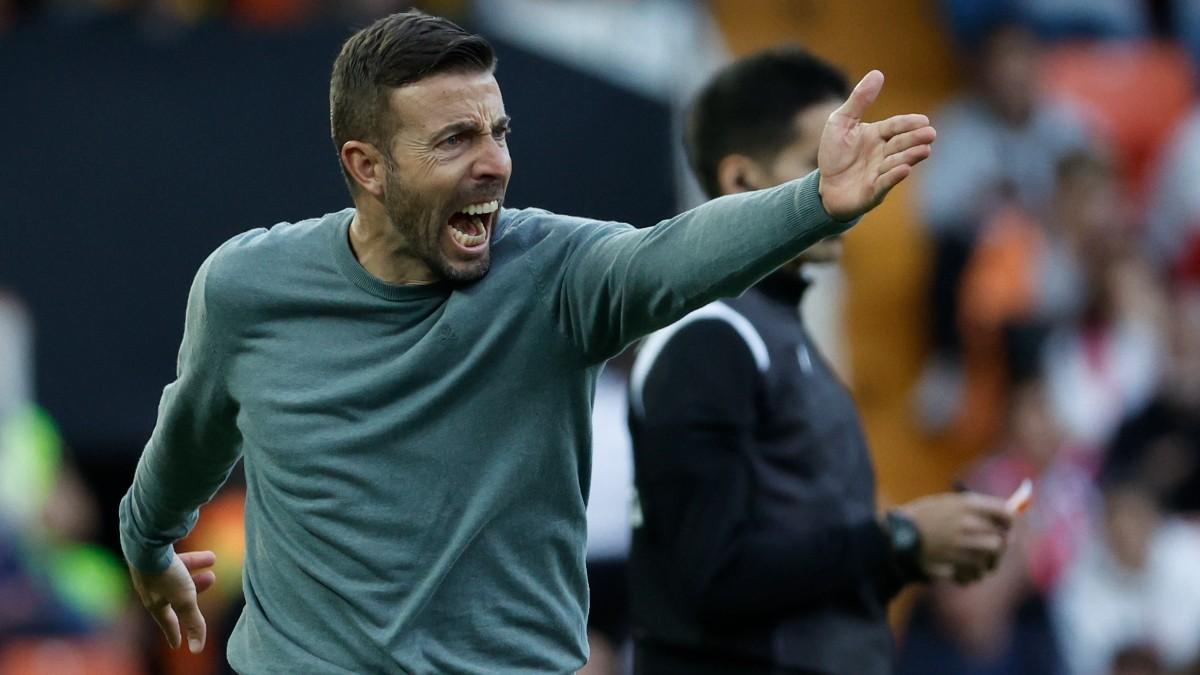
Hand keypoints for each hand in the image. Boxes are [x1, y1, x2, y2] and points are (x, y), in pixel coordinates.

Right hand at [129, 550, 217, 652]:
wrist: (146, 540)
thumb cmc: (164, 573)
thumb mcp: (184, 599)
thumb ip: (193, 621)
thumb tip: (197, 650)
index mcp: (154, 602)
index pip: (168, 622)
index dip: (174, 633)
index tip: (177, 645)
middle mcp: (151, 587)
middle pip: (176, 594)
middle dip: (195, 590)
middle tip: (211, 580)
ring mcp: (152, 569)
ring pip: (178, 573)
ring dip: (196, 568)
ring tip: (212, 560)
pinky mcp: (155, 553)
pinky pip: (176, 558)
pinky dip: (192, 557)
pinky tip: (204, 551)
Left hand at [817, 70, 936, 220]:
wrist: (823, 186)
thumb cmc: (834, 153)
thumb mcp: (841, 122)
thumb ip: (859, 100)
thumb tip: (878, 73)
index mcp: (877, 135)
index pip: (895, 126)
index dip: (908, 124)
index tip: (923, 120)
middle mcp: (883, 153)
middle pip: (900, 143)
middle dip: (915, 139)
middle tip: (930, 133)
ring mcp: (880, 173)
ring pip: (897, 162)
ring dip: (910, 156)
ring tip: (925, 150)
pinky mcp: (873, 192)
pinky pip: (884, 183)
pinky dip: (894, 176)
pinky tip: (904, 170)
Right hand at [896, 492, 1011, 584]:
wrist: (894, 536)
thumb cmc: (921, 517)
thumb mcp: (946, 503)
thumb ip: (975, 508)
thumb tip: (1007, 516)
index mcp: (967, 505)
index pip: (1007, 514)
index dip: (1009, 522)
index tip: (1006, 527)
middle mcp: (968, 525)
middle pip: (1001, 541)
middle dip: (999, 547)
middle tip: (993, 549)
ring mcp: (962, 548)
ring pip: (990, 562)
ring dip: (985, 564)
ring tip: (973, 561)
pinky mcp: (954, 567)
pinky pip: (974, 576)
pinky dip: (970, 576)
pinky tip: (959, 570)